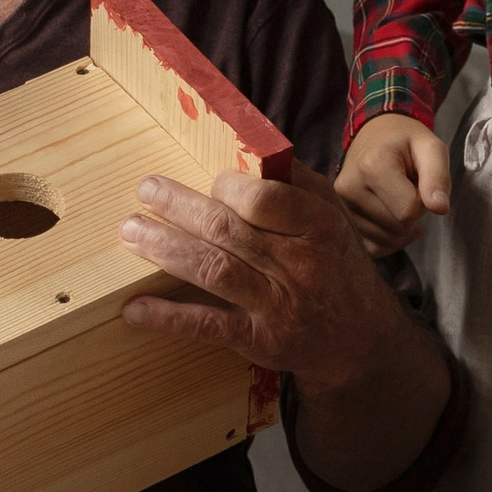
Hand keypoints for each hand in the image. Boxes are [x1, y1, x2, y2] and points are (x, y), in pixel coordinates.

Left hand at [117, 161, 416, 395]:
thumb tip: (251, 150)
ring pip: (213, 271)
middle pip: (228, 231)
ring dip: (165, 250)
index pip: (264, 200)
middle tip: (146, 191)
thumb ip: (296, 184)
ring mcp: (277, 307)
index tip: (211, 183)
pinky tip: (136, 308)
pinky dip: (168, 317)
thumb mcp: (334, 216)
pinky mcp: (258, 341)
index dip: (228, 188)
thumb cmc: (337, 265)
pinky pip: (208, 326)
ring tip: (131, 232)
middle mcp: (299, 266)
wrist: (361, 339)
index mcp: (319, 227)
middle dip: (179, 208)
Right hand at [336, 114, 452, 254]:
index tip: (417, 183)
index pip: (407, 211)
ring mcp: (340, 205)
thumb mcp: (431, 148)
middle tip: (406, 189)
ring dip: (399, 226)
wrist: (374, 135)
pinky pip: (371, 247)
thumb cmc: (405, 142)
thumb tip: (440, 209)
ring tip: (395, 197)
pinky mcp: (340, 218)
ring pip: (385, 240)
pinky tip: (388, 216)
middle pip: (396, 228)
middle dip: (410, 215)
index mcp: (372, 166)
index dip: (421, 202)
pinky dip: (386, 239)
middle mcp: (349, 187)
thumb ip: (438, 176)